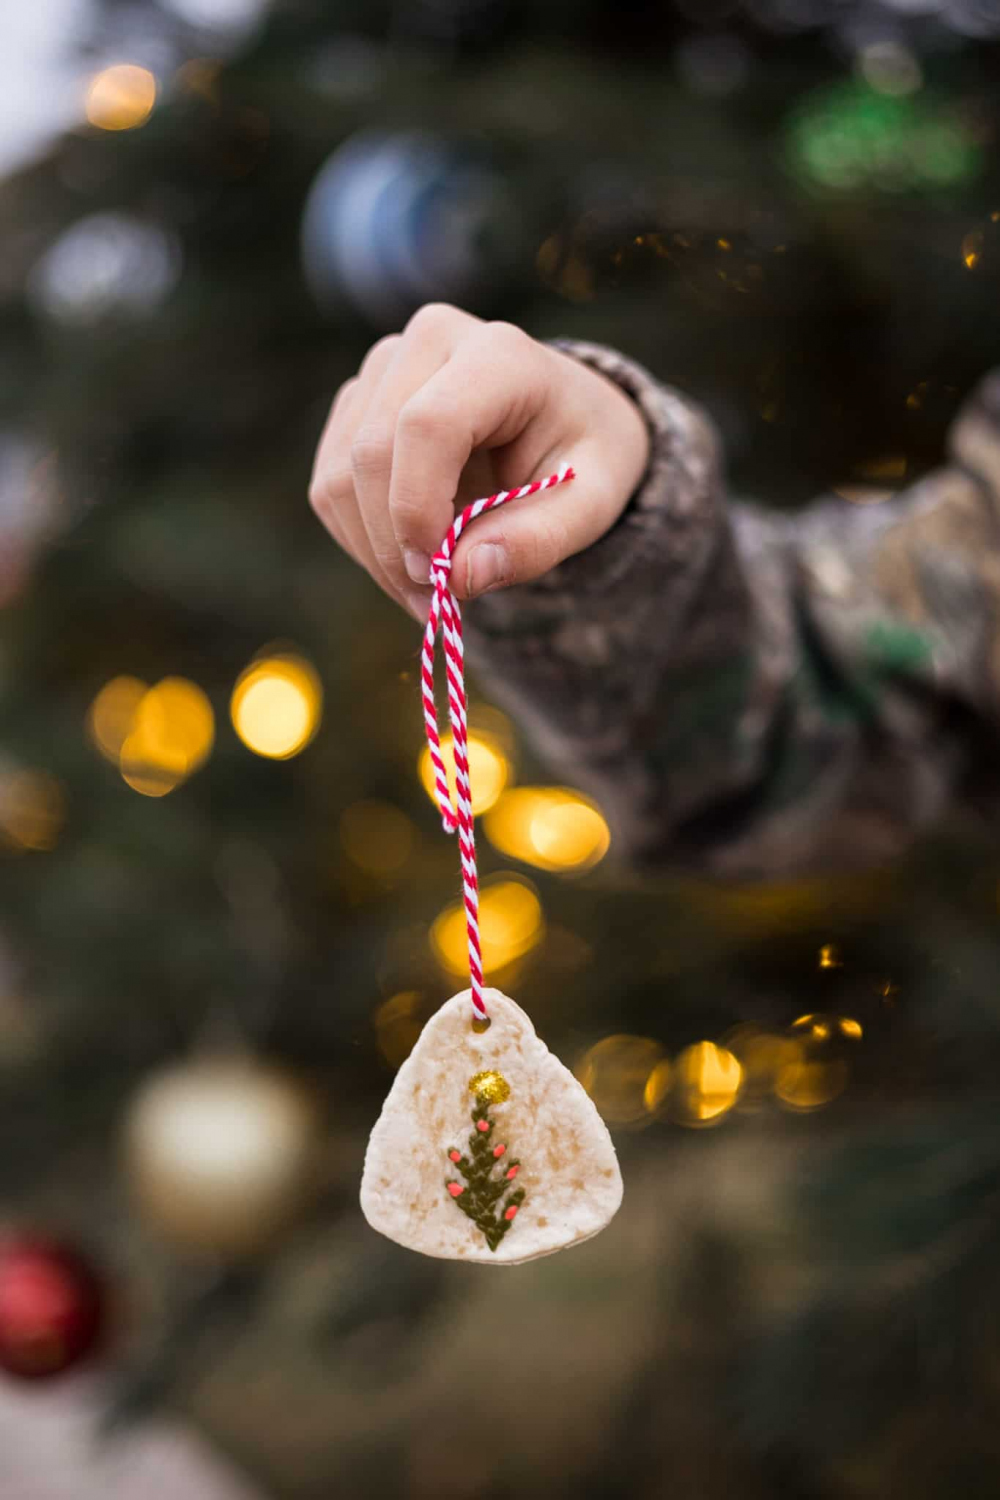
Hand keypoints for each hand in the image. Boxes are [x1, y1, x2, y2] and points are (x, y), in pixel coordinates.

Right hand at [308, 303, 650, 620]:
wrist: (565, 422)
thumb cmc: (582, 458)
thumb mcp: (590, 505)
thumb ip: (537, 541)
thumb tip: (462, 576)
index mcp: (498, 353)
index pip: (428, 424)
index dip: (419, 506)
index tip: (441, 574)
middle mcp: (428, 343)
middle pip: (372, 453)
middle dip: (395, 546)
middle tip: (438, 604)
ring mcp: (382, 370)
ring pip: (338, 477)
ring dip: (376, 553)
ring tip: (432, 590)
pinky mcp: (355, 405)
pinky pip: (329, 487)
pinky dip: (362, 541)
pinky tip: (412, 560)